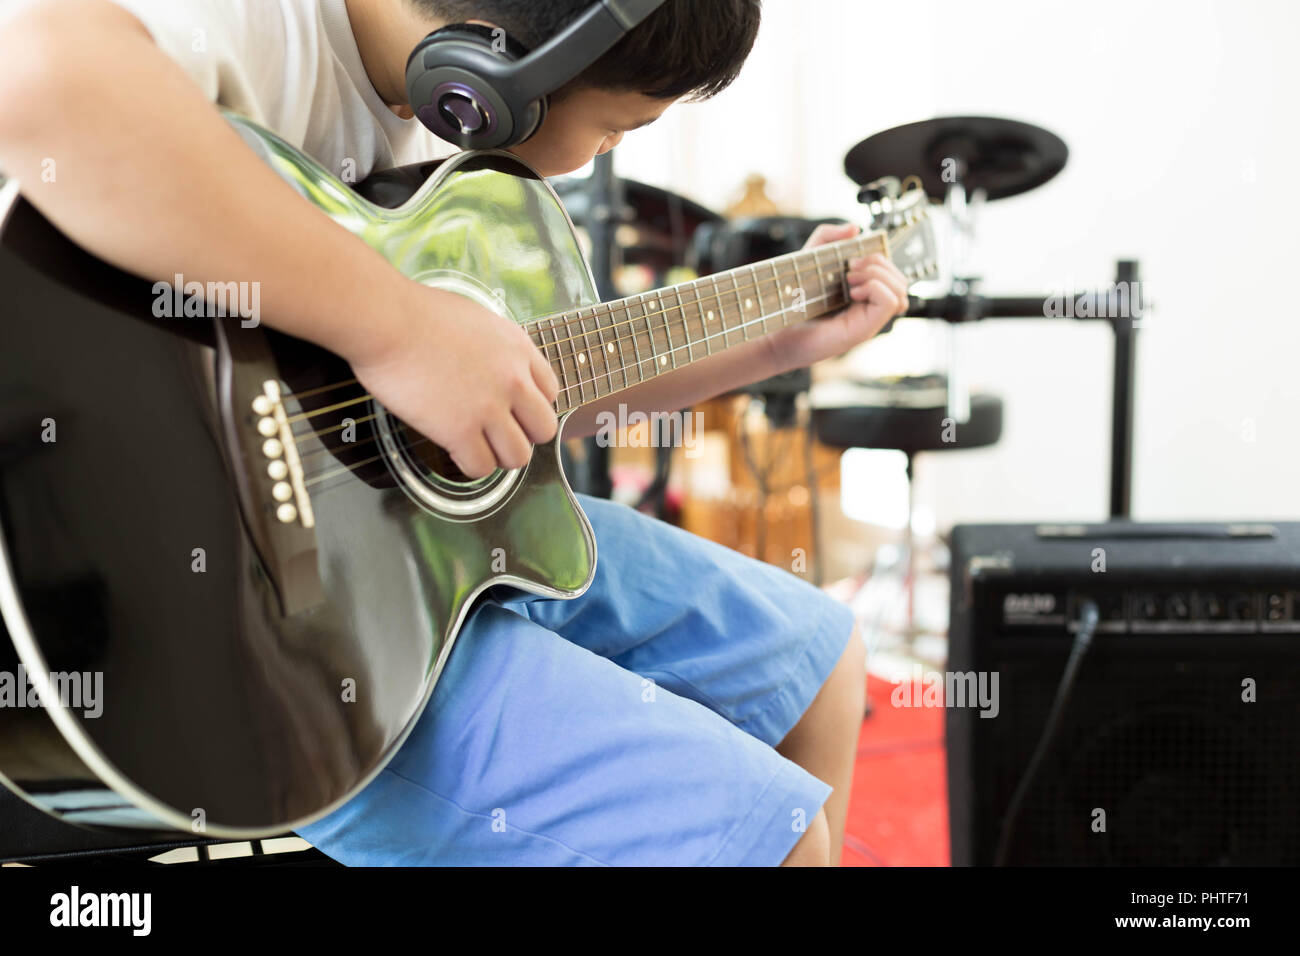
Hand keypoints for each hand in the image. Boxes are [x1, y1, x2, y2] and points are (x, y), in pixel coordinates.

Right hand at [349, 282, 559, 478]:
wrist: (387, 320)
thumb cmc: (417, 312)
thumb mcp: (476, 318)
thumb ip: (494, 345)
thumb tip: (490, 361)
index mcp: (518, 349)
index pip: (551, 393)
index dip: (531, 406)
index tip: (512, 410)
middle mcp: (513, 380)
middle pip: (544, 430)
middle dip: (523, 435)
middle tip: (497, 433)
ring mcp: (488, 408)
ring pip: (518, 457)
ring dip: (499, 456)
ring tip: (477, 447)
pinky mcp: (459, 430)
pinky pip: (481, 467)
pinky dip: (470, 466)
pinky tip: (455, 451)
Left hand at [763, 222, 909, 372]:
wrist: (776, 326)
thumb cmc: (791, 299)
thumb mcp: (810, 256)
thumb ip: (829, 236)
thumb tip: (855, 228)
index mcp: (863, 291)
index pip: (892, 273)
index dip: (879, 259)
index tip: (852, 258)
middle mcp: (869, 307)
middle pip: (900, 279)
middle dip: (879, 263)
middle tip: (850, 268)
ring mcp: (869, 319)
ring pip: (900, 289)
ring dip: (877, 274)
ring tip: (850, 280)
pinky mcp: (864, 329)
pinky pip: (891, 302)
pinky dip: (875, 288)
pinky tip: (852, 291)